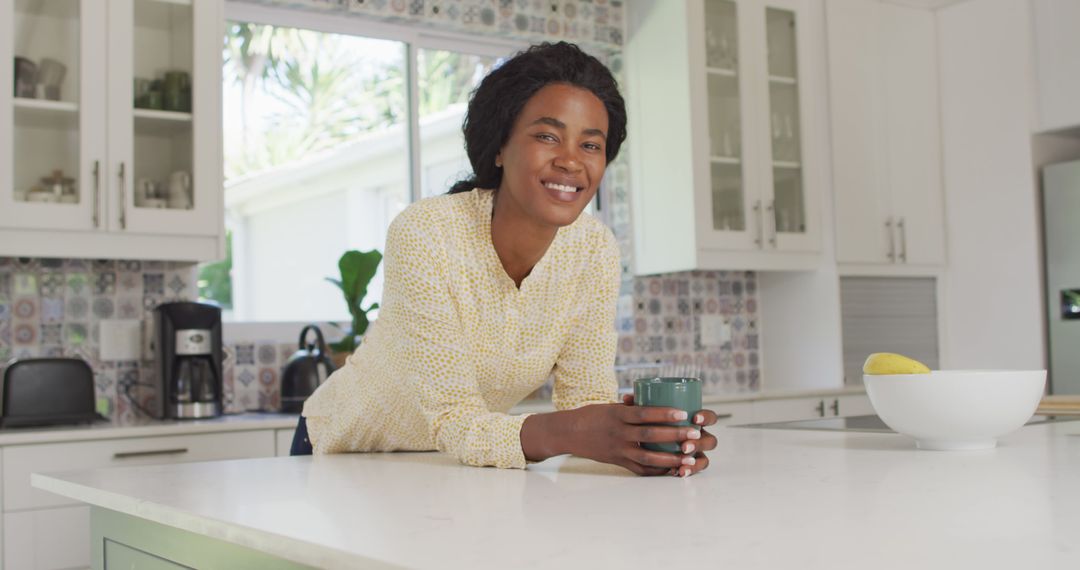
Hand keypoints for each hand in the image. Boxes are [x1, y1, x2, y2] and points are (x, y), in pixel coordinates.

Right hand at [562, 397, 710, 475]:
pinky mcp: (618, 462)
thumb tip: (656, 401)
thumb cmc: (592, 416)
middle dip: (675, 435)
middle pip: (650, 436)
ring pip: (648, 457)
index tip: (684, 413)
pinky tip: (674, 470)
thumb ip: (633, 407)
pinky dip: (658, 470)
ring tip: (689, 458)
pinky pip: (641, 469)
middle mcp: (618, 433)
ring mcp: (618, 450)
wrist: (569, 433)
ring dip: (671, 459)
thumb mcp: (611, 406)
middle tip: (695, 434)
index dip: (664, 414)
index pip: (644, 414)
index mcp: (617, 415)